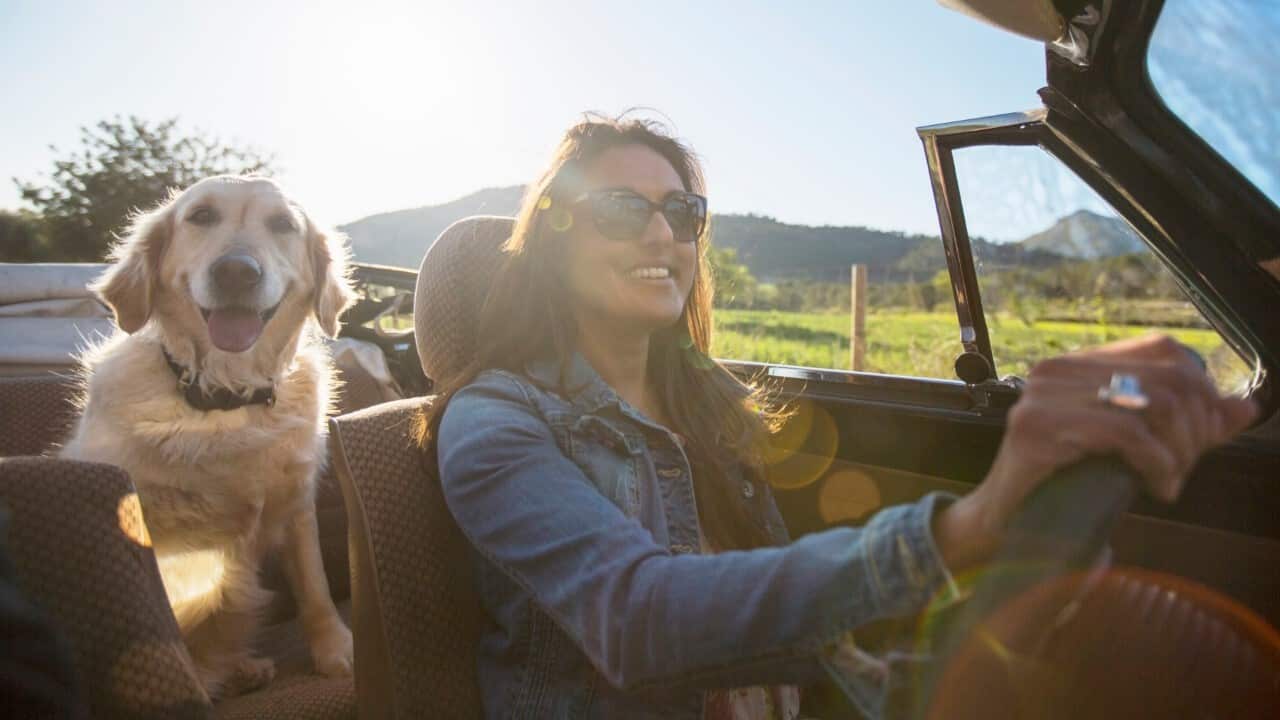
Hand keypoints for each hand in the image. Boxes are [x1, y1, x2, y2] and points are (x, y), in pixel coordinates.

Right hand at [936, 334, 1258, 570]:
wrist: (1002, 525)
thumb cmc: (1063, 486)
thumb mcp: (1128, 447)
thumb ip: (1184, 425)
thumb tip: (1244, 408)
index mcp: (1076, 364)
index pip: (1163, 351)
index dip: (1201, 392)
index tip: (1204, 437)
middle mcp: (1055, 370)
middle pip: (1167, 378)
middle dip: (1195, 428)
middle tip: (1184, 467)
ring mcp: (1042, 396)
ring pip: (1154, 404)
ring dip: (1179, 451)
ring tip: (1169, 479)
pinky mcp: (1036, 428)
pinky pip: (1125, 434)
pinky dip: (1157, 464)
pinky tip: (1157, 486)